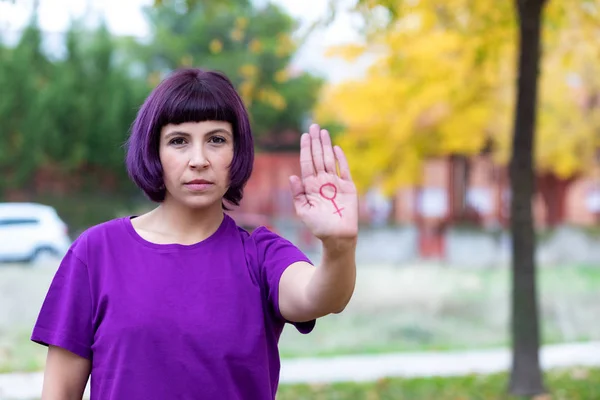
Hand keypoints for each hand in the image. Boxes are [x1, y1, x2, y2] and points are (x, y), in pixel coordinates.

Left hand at [289, 124, 358, 242]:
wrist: (337, 237)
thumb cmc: (319, 226)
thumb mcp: (303, 211)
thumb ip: (298, 194)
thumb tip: (292, 176)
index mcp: (310, 186)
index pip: (307, 163)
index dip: (306, 149)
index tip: (304, 136)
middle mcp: (322, 181)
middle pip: (318, 157)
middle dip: (315, 142)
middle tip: (313, 126)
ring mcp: (335, 183)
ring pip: (330, 160)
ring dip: (326, 145)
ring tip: (323, 131)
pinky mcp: (348, 187)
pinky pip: (344, 170)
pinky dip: (340, 159)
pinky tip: (335, 148)